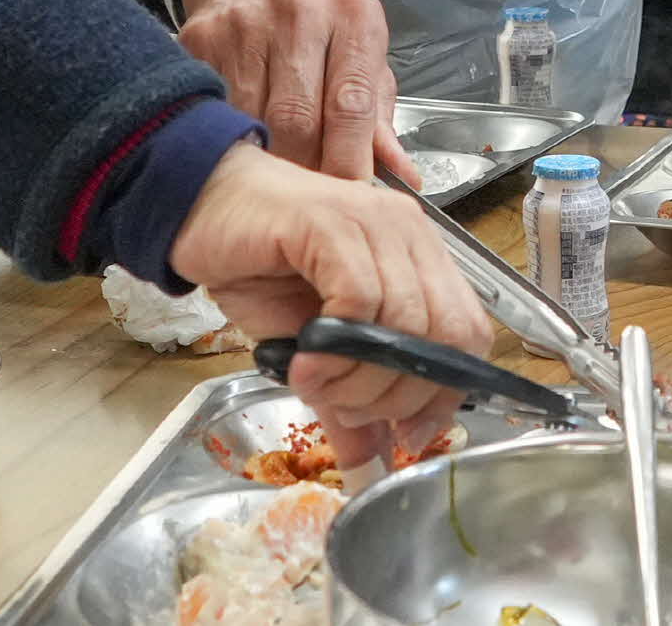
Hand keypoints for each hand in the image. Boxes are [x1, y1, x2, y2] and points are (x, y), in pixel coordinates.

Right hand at [170, 142, 492, 465]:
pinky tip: (304, 361)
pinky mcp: (334, 222)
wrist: (201, 208)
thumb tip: (372, 462)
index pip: (469, 333)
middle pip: (445, 336)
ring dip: (358, 376)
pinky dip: (335, 347)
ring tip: (315, 383)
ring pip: (404, 322)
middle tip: (344, 407)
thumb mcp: (314, 349)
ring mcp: (377, 223)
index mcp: (421, 260)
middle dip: (396, 394)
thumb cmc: (260, 268)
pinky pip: (359, 298)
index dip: (443, 392)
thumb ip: (348, 399)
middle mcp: (410, 236)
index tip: (403, 431)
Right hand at [178, 0, 416, 183]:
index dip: (349, 162)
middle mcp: (299, 12)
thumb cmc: (322, 32)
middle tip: (309, 200)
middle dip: (305, 169)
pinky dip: (230, 138)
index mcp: (353, 16)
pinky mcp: (202, 37)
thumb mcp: (363, 62)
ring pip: (253, 120)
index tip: (349, 198)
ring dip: (266, 160)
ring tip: (276, 181)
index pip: (351, 104)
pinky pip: (216, 109)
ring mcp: (245, 22)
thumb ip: (379, 121)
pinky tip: (240, 151)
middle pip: (297, 119)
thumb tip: (403, 178)